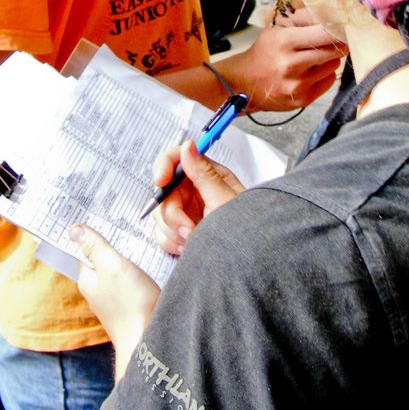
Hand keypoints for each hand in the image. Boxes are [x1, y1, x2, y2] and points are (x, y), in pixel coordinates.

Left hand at [70, 224, 159, 364]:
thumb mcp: (112, 266)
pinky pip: (126, 279)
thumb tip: (74, 229)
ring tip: (131, 235)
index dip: (87, 231)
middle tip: (116, 219)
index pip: (81, 248)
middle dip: (105, 241)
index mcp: (87, 278)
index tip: (93, 213)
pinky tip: (143, 261)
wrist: (149, 342)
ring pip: (113, 269)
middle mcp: (96, 289)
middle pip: (98, 258)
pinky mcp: (128, 304)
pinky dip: (132, 268)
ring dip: (120, 254)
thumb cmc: (131, 303)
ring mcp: (112, 298)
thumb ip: (95, 247)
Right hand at [150, 140, 244, 254]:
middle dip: (172, 212)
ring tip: (194, 240)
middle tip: (188, 229)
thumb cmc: (245, 232)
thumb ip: (204, 173)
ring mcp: (186, 212)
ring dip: (173, 231)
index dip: (164, 166)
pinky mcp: (180, 232)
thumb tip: (188, 145)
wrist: (248, 264)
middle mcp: (195, 191)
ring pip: (160, 214)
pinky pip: (162, 234)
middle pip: (164, 191)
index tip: (161, 181)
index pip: (177, 159)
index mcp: (208, 176)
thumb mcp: (224, 202)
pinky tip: (189, 247)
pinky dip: (172, 243)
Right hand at [222, 7, 345, 111]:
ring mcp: (298, 85)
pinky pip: (329, 80)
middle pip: (334, 50)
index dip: (336, 29)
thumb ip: (303, 22)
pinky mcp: (303, 100)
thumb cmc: (263, 53)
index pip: (325, 33)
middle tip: (334, 41)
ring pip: (334, 65)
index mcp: (284, 42)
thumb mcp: (276, 30)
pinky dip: (325, 74)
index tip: (339, 28)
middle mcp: (292, 65)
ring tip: (315, 58)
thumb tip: (331, 19)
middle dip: (337, 43)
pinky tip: (311, 71)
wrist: (244, 83)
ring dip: (329, 59)